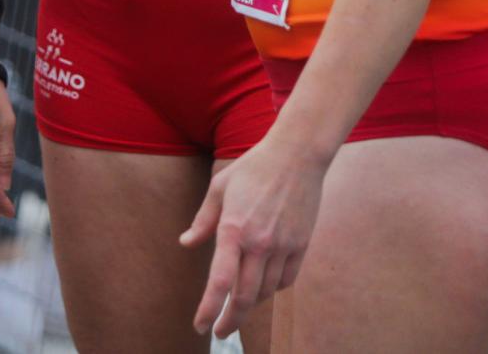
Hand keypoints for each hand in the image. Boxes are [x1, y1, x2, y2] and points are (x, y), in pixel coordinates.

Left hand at [180, 135, 326, 338]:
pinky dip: (274, 289)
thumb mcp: (220, 187)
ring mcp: (283, 245)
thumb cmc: (254, 167)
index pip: (219, 282)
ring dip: (252, 303)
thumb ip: (203, 220)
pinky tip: (265, 285)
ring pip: (266, 291)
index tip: (201, 327)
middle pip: (245, 298)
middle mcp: (259, 243)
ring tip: (240, 304)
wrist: (297, 154)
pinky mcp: (301, 244)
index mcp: (233, 229)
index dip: (209, 310)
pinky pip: (286, 279)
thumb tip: (186, 243)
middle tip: (221, 332)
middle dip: (231, 321)